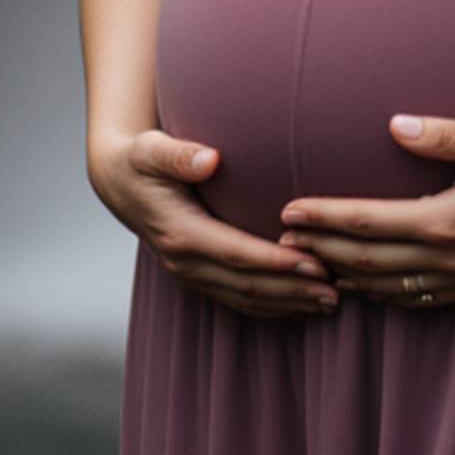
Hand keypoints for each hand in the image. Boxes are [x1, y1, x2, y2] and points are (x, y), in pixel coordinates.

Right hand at [88, 129, 341, 320]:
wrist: (117, 180)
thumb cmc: (139, 158)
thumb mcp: (151, 150)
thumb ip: (179, 155)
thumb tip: (210, 159)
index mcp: (180, 232)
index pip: (237, 253)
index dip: (276, 262)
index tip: (315, 264)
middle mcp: (185, 260)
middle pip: (246, 284)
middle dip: (292, 290)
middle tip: (337, 291)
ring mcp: (189, 272)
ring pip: (244, 297)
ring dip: (287, 302)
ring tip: (329, 303)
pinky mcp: (196, 273)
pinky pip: (235, 297)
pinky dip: (268, 304)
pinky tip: (298, 304)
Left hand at [276, 114, 454, 308]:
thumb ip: (444, 134)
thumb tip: (393, 126)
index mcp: (448, 221)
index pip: (369, 224)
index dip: (325, 218)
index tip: (287, 210)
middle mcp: (451, 258)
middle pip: (368, 262)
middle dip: (320, 250)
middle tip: (279, 241)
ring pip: (389, 288)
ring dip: (346, 277)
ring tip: (310, 264)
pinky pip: (418, 300)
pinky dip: (384, 294)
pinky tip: (367, 285)